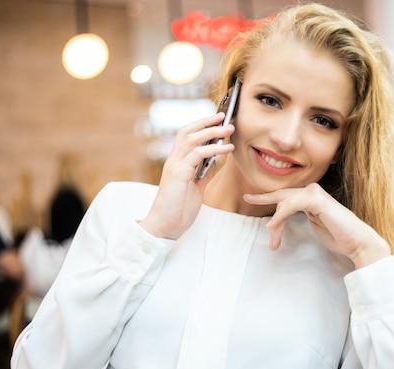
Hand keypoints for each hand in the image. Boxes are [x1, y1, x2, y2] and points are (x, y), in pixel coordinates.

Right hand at [139, 113, 234, 239]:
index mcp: (177, 164)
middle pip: (187, 131)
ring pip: (192, 139)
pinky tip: (227, 148)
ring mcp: (174, 166)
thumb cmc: (178, 211)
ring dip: (212, 131)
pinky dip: (213, 149)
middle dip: (206, 122)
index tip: (217, 120)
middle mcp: (173, 161)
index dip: (201, 126)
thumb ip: (204, 174)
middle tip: (224, 116)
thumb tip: (215, 162)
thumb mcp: (196, 189)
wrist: (165, 227)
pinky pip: (197, 155)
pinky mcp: (178, 174)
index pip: (186, 137)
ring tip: (229, 128)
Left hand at [244, 183, 390, 268]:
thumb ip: (299, 219)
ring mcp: (315, 194)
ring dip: (276, 222)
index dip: (267, 197)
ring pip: (284, 202)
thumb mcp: (313, 226)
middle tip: (246, 198)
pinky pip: (291, 204)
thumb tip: (279, 222)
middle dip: (263, 197)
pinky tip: (273, 226)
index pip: (285, 196)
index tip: (251, 198)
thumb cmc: (339, 236)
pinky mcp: (317, 200)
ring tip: (272, 237)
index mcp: (310, 198)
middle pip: (282, 195)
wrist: (357, 242)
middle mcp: (312, 192)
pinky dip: (280, 215)